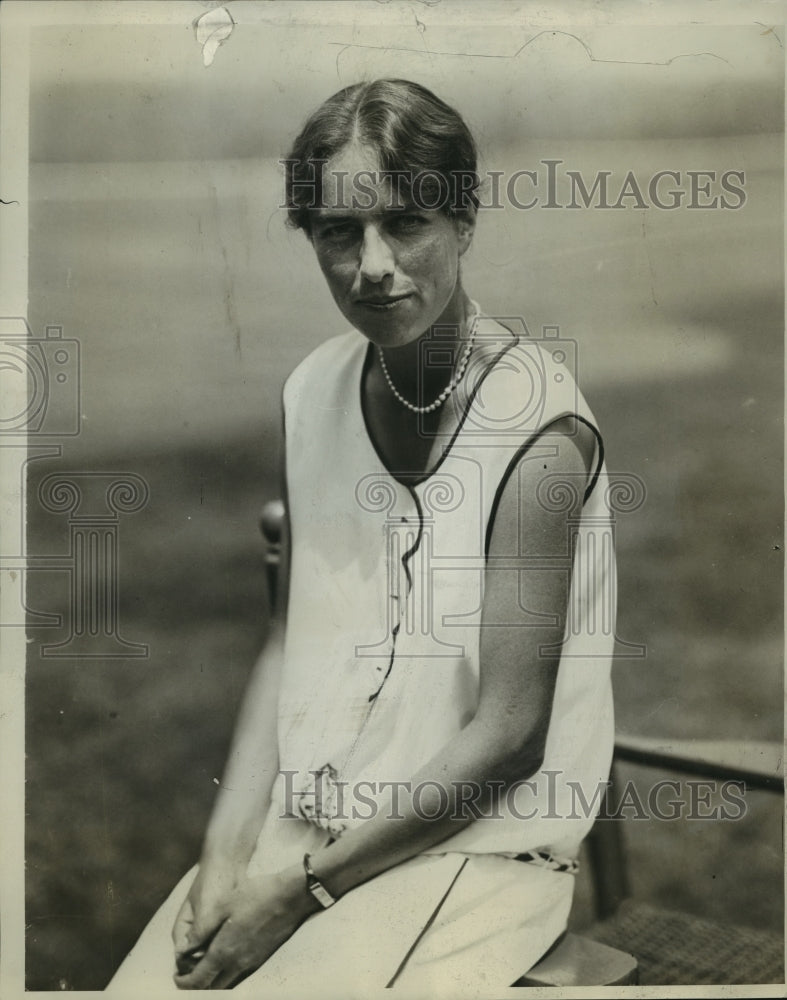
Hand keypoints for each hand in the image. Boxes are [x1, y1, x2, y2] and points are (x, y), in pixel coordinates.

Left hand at [173, 865, 319, 989]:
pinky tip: (224, 959)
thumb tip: (183, 948)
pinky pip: (239, 975)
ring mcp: (252, 963)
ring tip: (203, 967)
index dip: (183, 982)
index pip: (198, 981)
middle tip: (186, 974)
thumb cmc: (256, 895)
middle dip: (196, 986)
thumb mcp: (223, 905)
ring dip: (212, 981)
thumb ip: (201, 929)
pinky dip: (226, 974)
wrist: (291, 896)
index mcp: (224, 951)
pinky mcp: (262, 958)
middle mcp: (238, 963)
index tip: (176, 976)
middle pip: (212, 989)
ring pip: (227, 984)